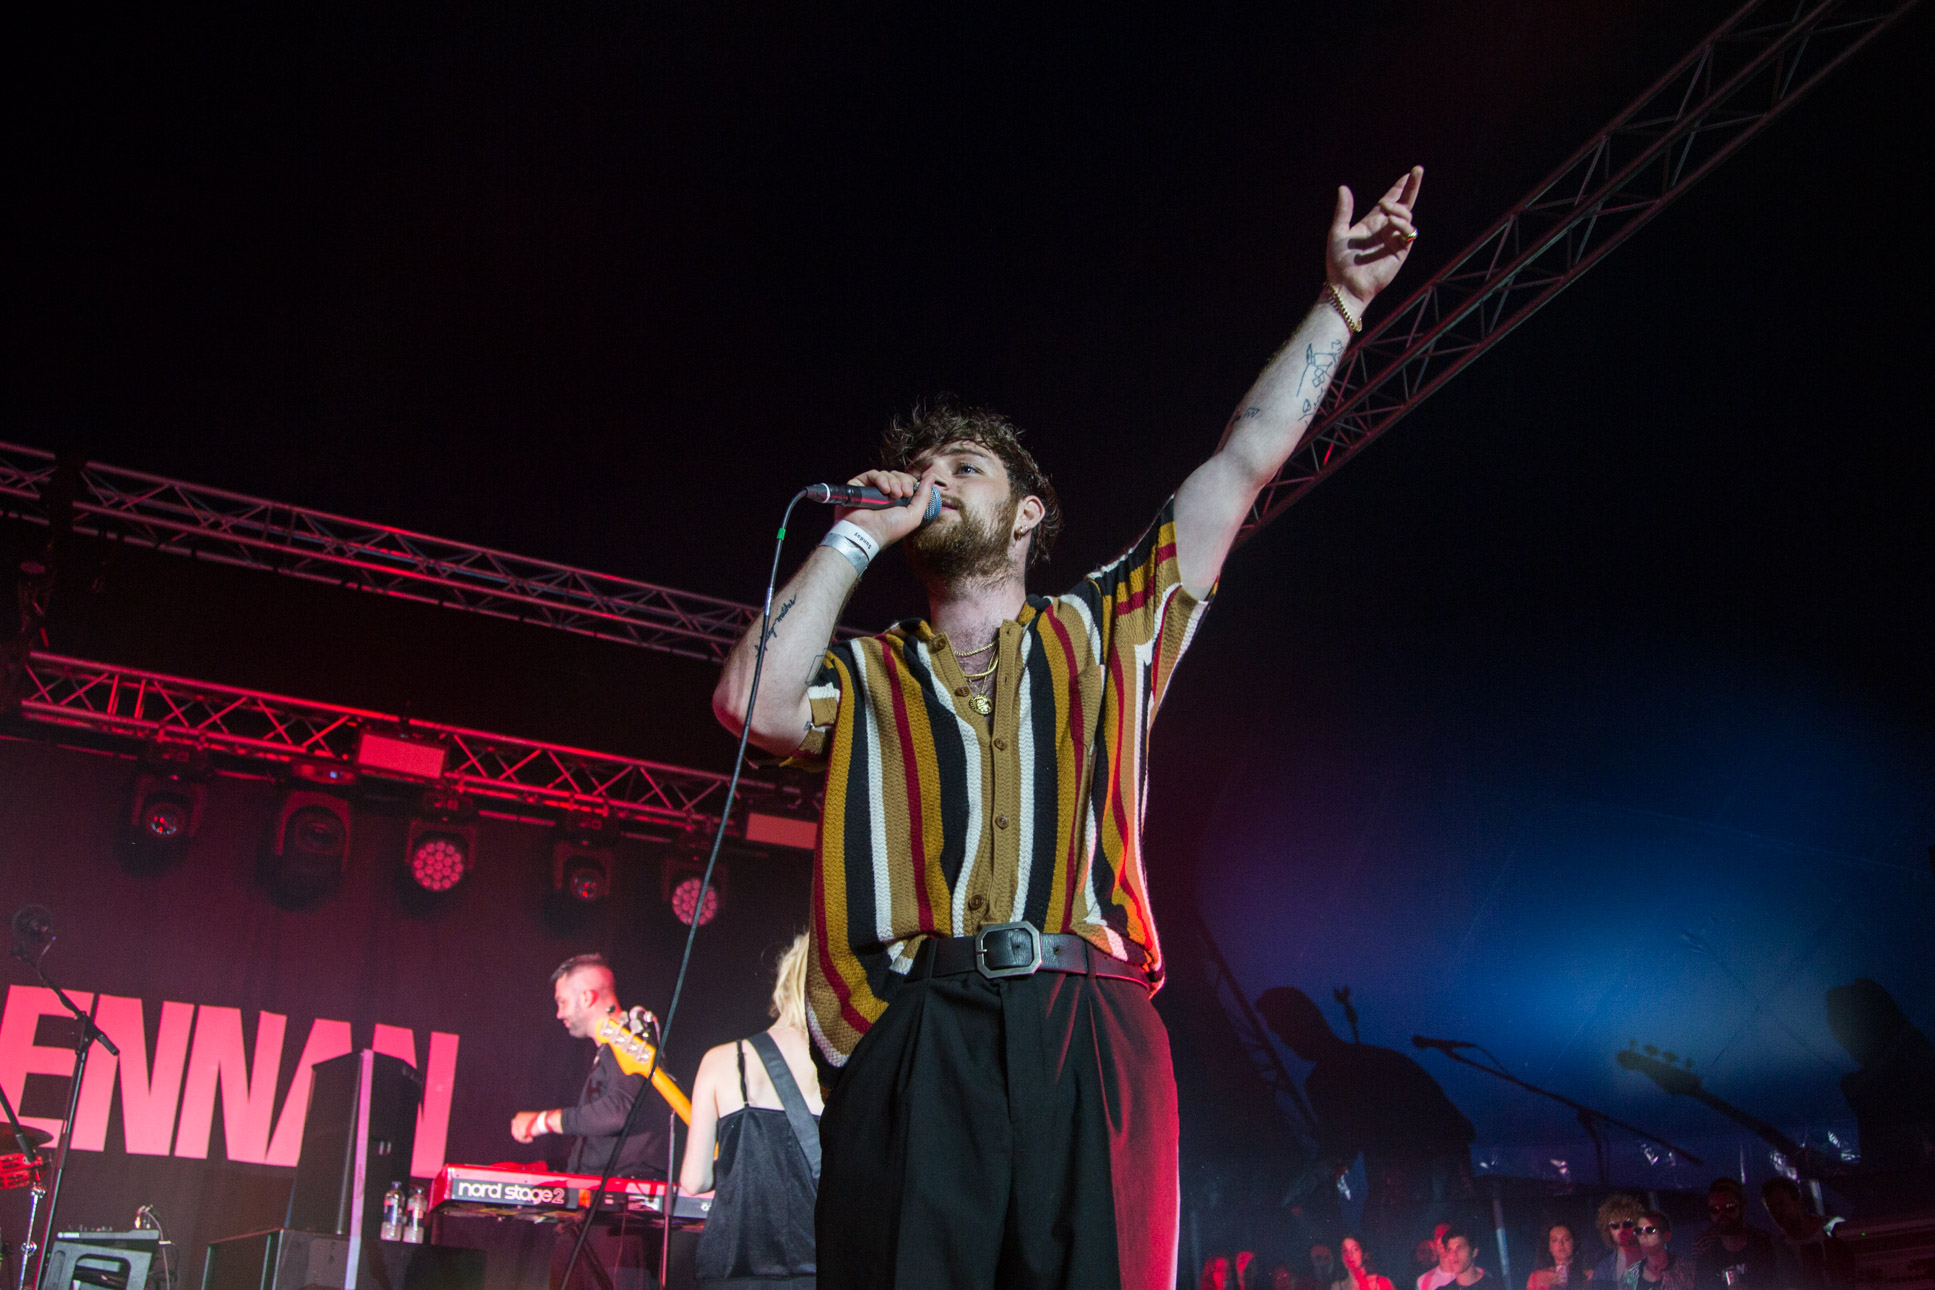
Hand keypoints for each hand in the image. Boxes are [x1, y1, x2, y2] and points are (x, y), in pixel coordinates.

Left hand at [510, 1110, 545, 1142]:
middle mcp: (517, 1119)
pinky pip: (521, 1138)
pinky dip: (526, 1140)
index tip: (526, 1134)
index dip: (519, 1132)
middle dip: (520, 1136)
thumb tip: (516, 1135)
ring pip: (517, 1136)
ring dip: (524, 1139)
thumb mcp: (530, 1122)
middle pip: (514, 1132)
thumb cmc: (540, 1121)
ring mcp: (518, 1125)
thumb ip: (523, 1126)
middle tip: (528, 1138)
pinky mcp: (521, 1130)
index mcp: (518, 1116)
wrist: (545, 1120)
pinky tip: (531, 1139)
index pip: (514, 1127)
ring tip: (530, 1138)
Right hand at [832, 468, 937, 549]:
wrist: (868, 533)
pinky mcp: (860, 486)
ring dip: (892, 482)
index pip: (906, 481)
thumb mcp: (914, 515)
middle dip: (902, 481)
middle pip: (897, 476)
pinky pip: (872, 474)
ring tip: (891, 494)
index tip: (909, 492)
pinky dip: (880, 479)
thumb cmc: (889, 529)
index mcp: (898, 501)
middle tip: (902, 493)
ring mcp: (872, 490)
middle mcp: (885, 495)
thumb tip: (931, 477)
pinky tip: (883, 489)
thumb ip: (924, 496)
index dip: (909, 482)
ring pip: (886, 474)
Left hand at [1327, 165, 1424, 315]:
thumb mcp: (1337, 232)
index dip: (1398, 188)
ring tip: (1387, 209)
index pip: (1389, 201)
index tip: (1408, 174)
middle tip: (1417, 170)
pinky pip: (1408, 233)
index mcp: (1371, 223)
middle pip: (1404, 204)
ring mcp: (1394, 240)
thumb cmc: (1339, 262)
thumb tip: (1343, 188)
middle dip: (1411, 187)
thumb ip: (1343, 211)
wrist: (1345, 285)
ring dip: (1399, 209)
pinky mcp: (1400, 251)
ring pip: (1406, 216)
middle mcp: (1385, 229)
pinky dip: (1403, 224)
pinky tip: (1391, 222)